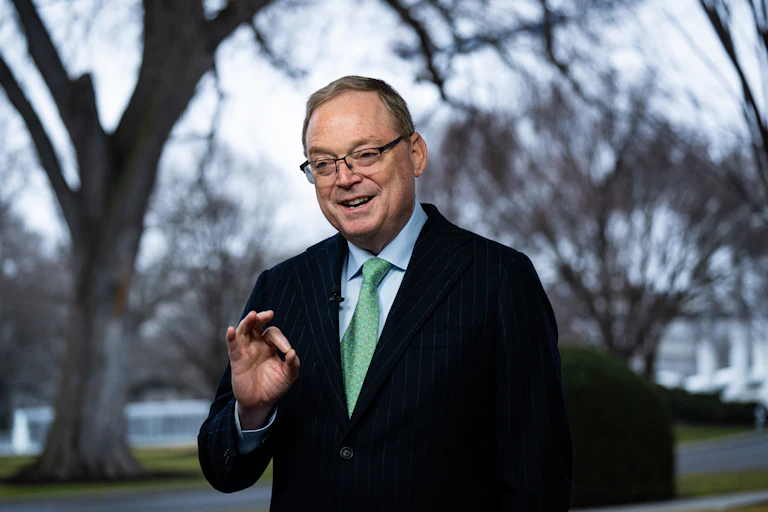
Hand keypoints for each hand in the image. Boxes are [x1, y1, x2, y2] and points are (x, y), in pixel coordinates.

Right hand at [226, 310, 299, 428]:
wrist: (260, 403)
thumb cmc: (274, 387)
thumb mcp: (288, 376)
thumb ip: (293, 365)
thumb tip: (292, 353)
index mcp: (270, 346)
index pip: (273, 334)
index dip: (281, 339)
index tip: (287, 351)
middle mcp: (257, 345)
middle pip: (256, 325)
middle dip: (261, 318)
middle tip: (269, 314)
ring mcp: (246, 351)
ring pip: (244, 331)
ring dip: (247, 322)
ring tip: (253, 315)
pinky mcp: (236, 360)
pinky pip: (232, 346)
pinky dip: (231, 337)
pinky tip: (231, 330)